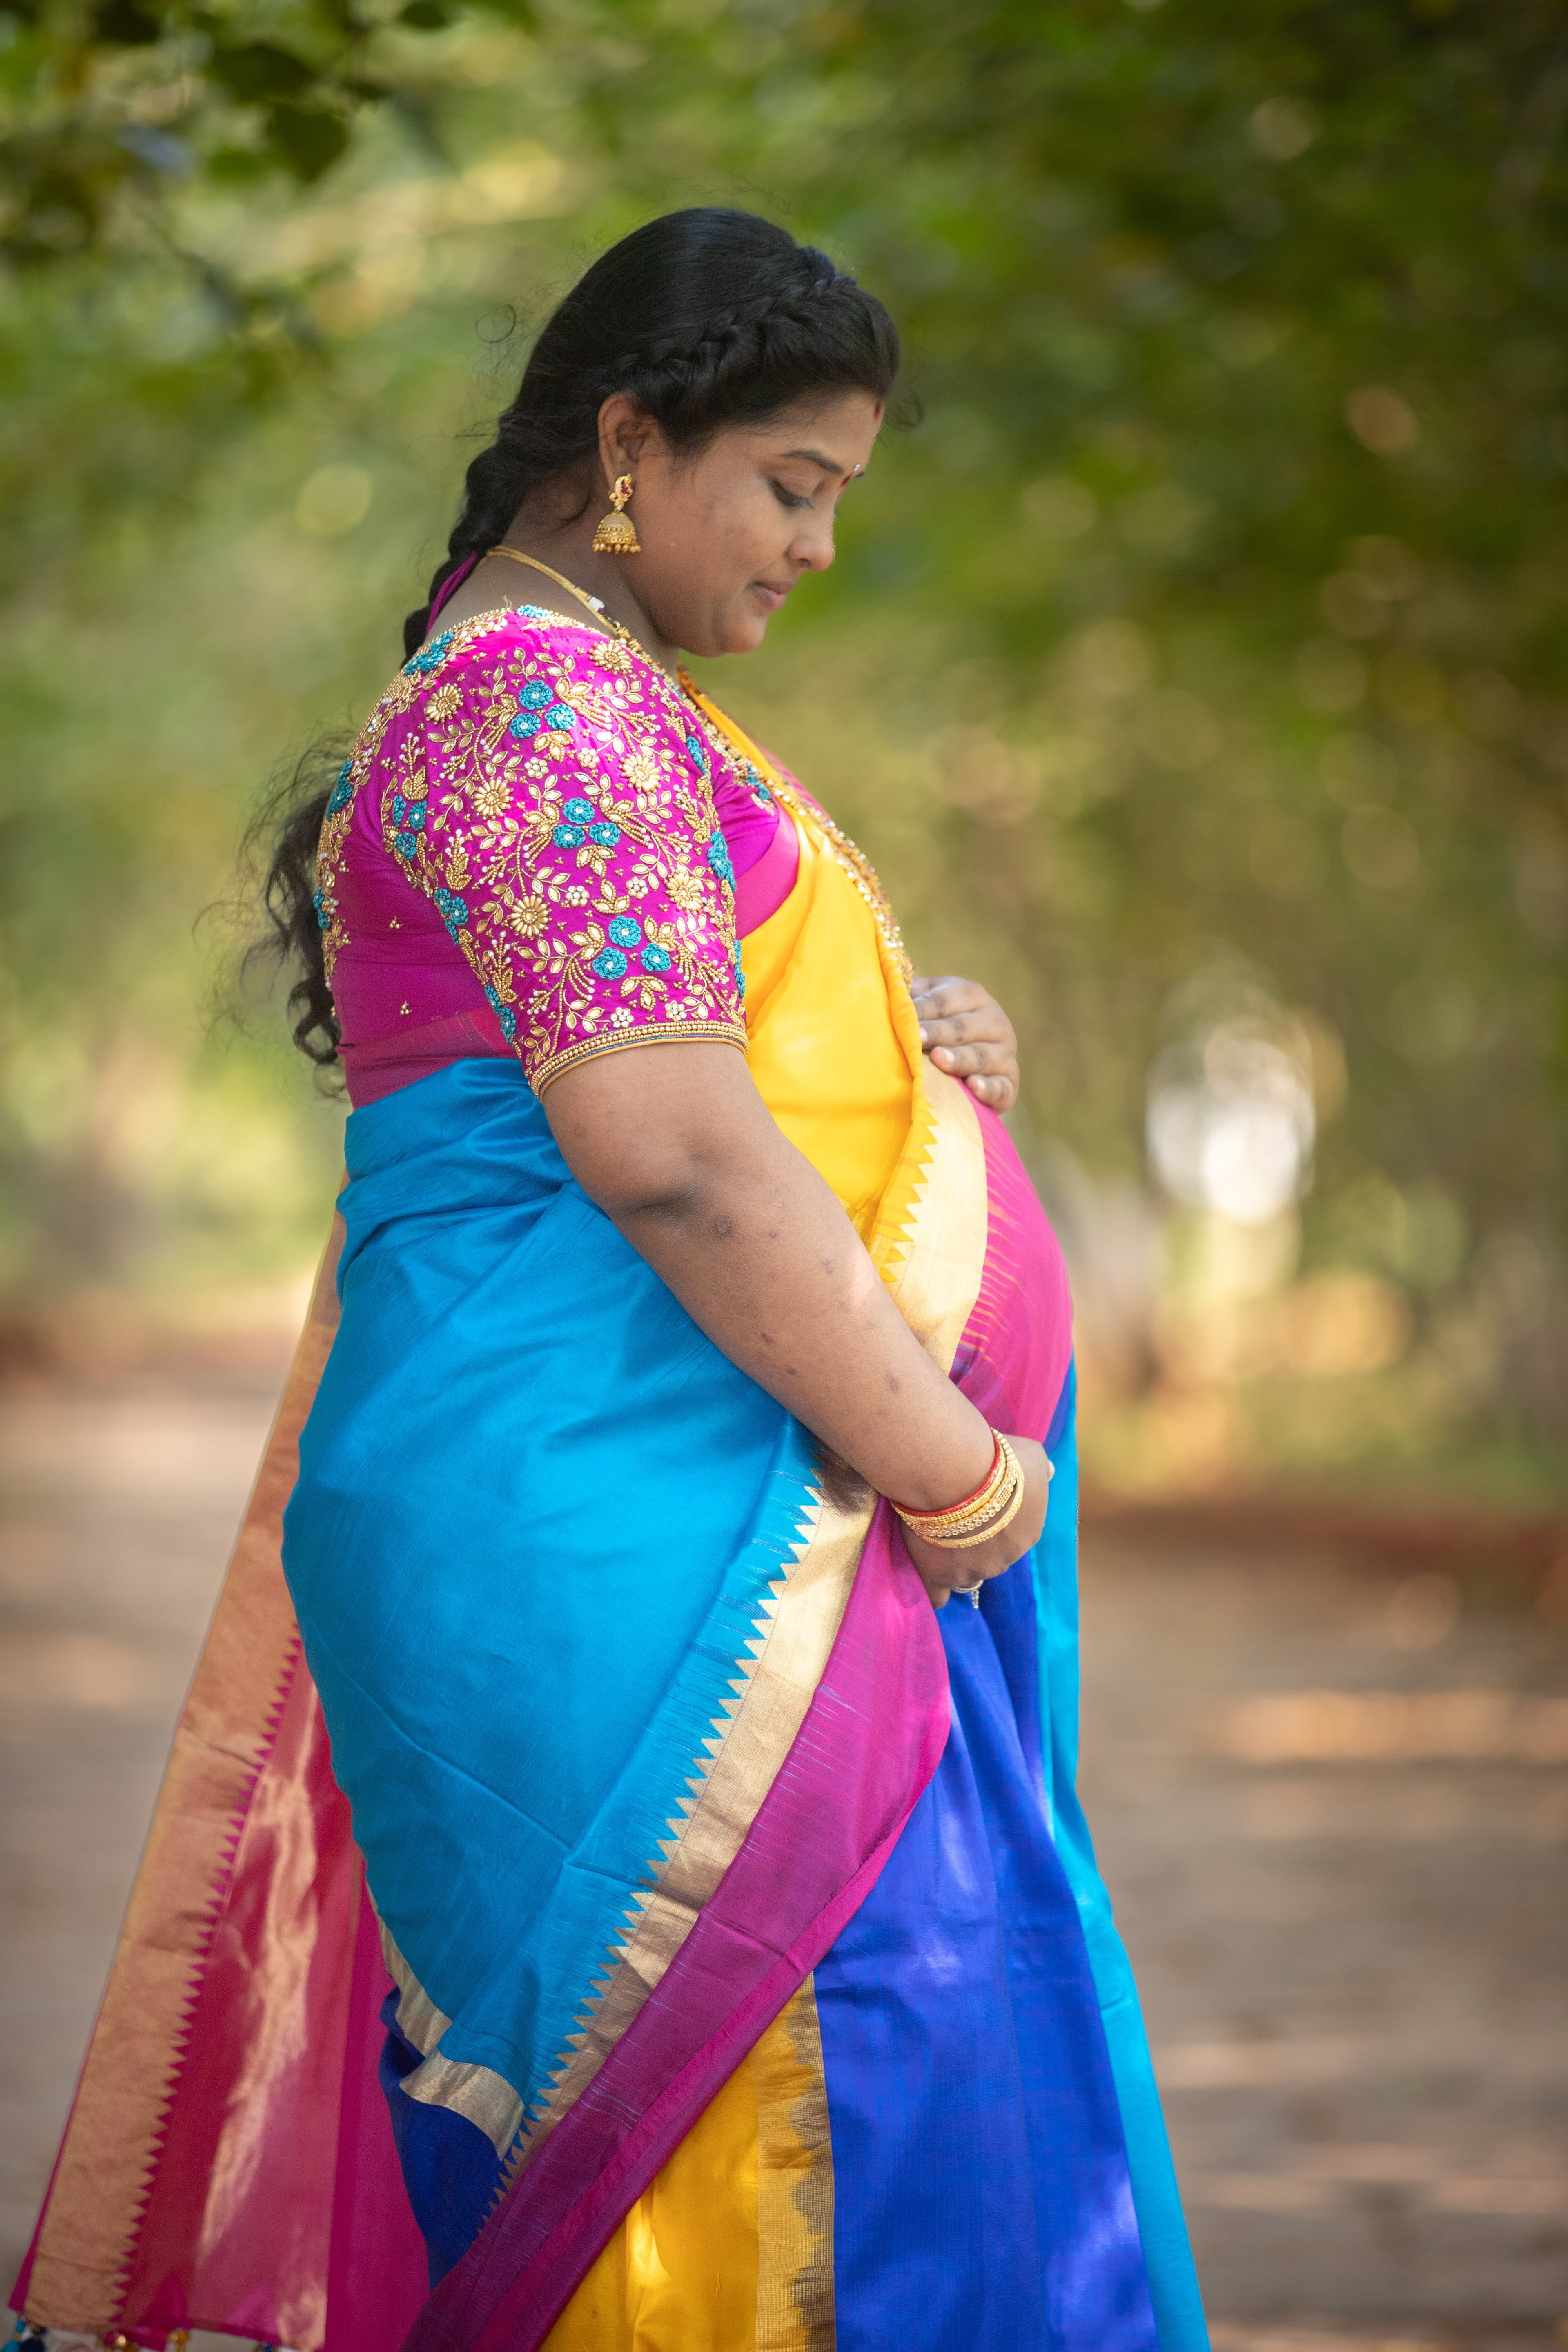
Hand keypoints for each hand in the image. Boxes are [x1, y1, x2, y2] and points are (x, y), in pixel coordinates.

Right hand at [900, 1435, 1051, 1610]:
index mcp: (1028, 1532)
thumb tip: (1048, 1472)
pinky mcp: (938, 1576)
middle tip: (957, 1514)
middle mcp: (1004, 1559)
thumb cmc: (994, 1460)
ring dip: (955, 1559)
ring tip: (935, 1535)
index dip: (997, 1520)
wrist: (954, 1472)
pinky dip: (933, 1588)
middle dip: (977, 1540)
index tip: (979, 1501)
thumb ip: (1039, 1469)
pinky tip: (927, 1573)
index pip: (1016, 1533)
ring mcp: (971, 1571)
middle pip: (991, 1556)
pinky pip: (937, 1596)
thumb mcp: (1031, 1456)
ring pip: (965, 1573)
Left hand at [911, 974, 1019, 1111]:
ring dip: (958, 1059)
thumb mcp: (928, 1004)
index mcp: (973, 996)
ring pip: (979, 1056)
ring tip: (938, 1059)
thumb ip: (912, 992)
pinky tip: (972, 1086)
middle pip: (962, 1027)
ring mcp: (1004, 1053)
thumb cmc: (938, 1026)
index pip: (944, 1001)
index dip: (922, 1009)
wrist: (969, 1065)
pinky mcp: (1008, 1083)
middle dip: (937, 1033)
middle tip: (916, 1037)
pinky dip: (987, 1088)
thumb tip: (892, 970)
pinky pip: (1000, 1087)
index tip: (901, 1017)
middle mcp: (995, 1021)